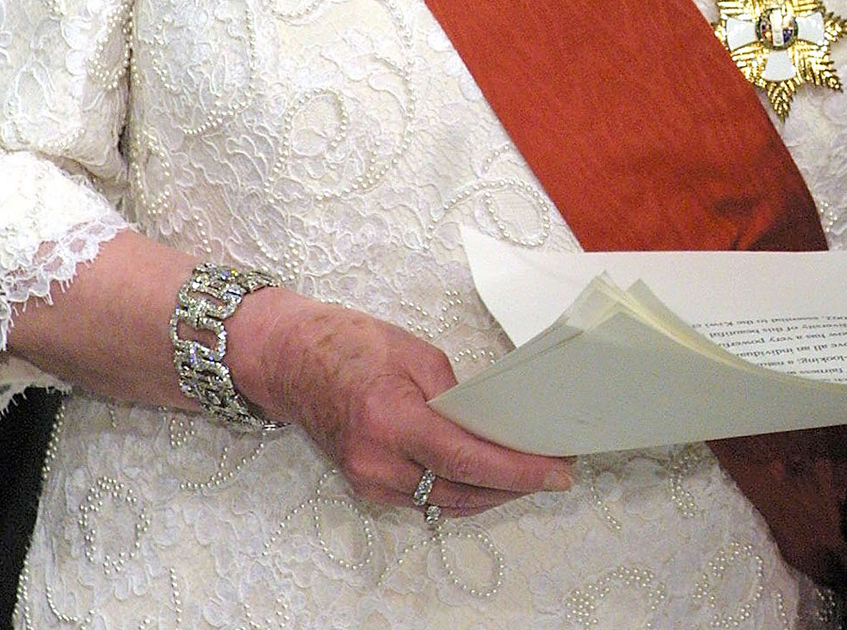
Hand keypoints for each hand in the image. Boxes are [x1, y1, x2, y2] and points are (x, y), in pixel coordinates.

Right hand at [227, 290, 573, 515]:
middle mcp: (379, 463)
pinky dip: (458, 489)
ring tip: (527, 472)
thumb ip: (454, 392)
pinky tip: (483, 473)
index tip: (557, 472)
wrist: (289, 359)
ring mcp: (369, 481)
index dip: (517, 471)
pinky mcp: (366, 485)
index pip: (467, 459)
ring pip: (445, 502)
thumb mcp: (413, 351)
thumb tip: (486, 422)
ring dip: (489, 493)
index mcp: (391, 421)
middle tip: (553, 469)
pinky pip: (424, 498)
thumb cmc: (347, 343)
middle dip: (513, 485)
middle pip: (462, 491)